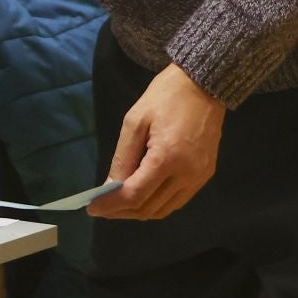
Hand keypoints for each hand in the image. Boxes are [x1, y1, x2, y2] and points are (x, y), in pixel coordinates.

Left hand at [87, 63, 224, 221]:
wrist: (203, 85)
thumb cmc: (165, 97)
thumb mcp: (135, 121)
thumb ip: (123, 157)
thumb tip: (110, 187)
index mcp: (167, 157)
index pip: (135, 194)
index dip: (111, 205)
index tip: (92, 208)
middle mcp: (186, 174)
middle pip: (149, 208)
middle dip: (122, 212)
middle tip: (102, 208)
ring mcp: (199, 177)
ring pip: (164, 210)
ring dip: (139, 211)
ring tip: (118, 205)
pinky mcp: (205, 175)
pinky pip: (178, 201)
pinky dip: (157, 204)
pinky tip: (143, 196)